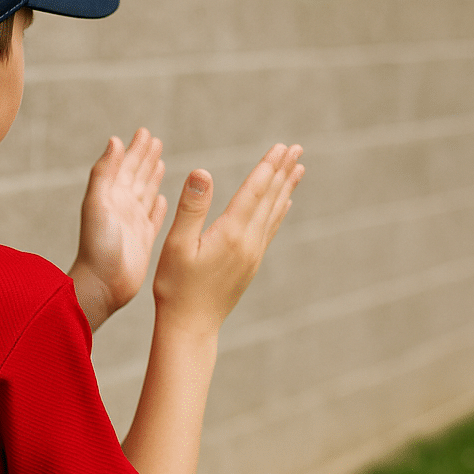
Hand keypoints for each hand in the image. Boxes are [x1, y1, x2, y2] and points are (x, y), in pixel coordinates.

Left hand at [72, 128, 167, 315]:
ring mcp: (133, 224)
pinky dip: (158, 207)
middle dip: (145, 158)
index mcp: (109, 196)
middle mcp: (121, 208)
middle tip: (156, 140)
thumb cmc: (97, 246)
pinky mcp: (144, 241)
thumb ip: (104, 172)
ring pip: (146, 194)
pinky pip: (154, 218)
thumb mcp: (98, 203)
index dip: (135, 149)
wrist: (102, 285)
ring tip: (160, 162)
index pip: (124, 166)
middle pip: (136, 176)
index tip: (145, 132)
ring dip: (152, 177)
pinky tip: (164, 200)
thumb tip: (114, 140)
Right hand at [153, 143, 303, 338]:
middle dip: (282, 171)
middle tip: (297, 149)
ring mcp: (252, 255)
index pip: (254, 191)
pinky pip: (270, 230)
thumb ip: (192, 207)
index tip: (282, 146)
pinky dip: (278, 212)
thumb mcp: (176, 245)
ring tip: (298, 170)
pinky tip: (283, 205)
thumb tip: (202, 171)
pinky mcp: (250, 265)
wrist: (190, 326)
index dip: (267, 166)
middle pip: (269, 199)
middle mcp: (248, 242)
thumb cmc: (176, 286)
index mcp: (231, 233)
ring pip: (273, 213)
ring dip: (285, 189)